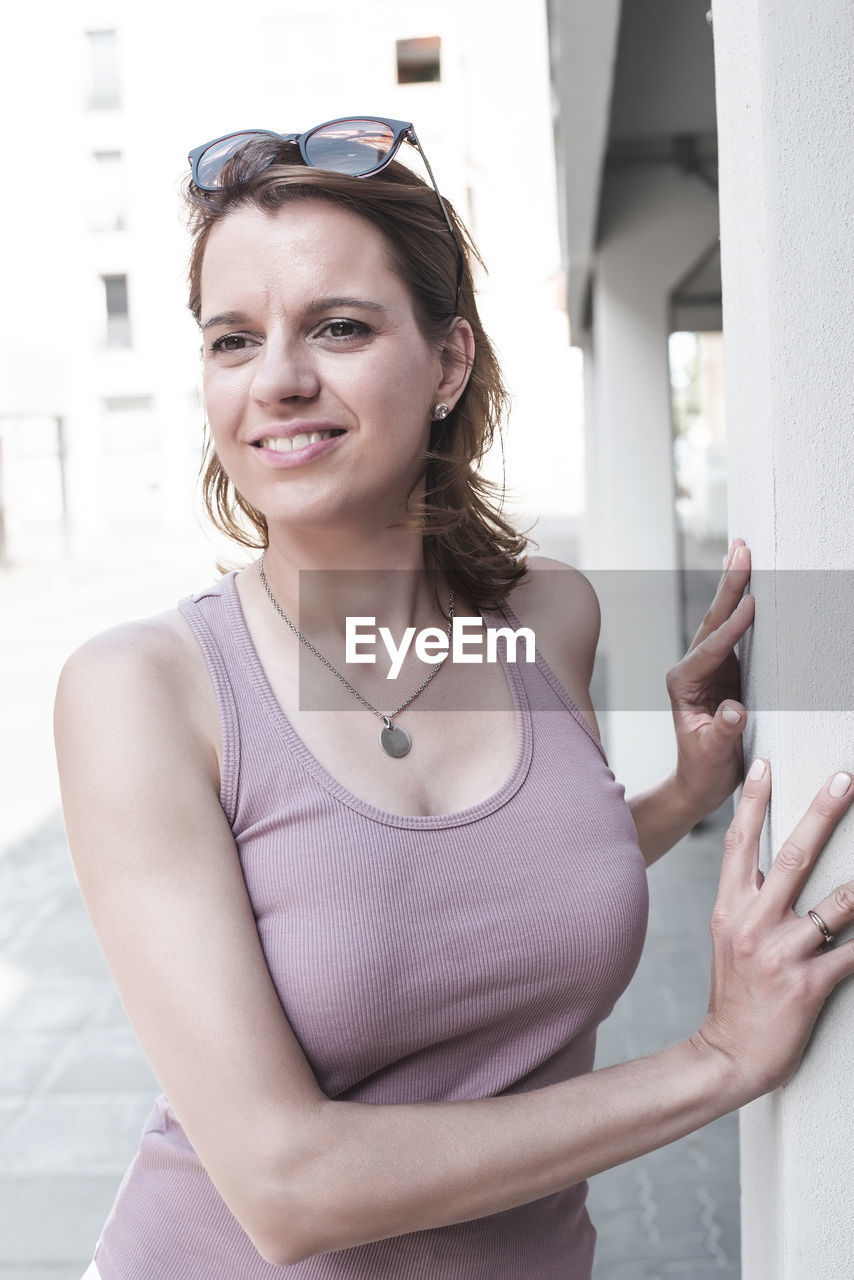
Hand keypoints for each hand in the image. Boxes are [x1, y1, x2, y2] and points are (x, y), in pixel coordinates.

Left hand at [665, 538, 753, 818]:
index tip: (752, 605)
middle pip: (712, 620)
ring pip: (721, 618)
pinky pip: (734, 630)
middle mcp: (690, 668)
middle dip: (729, 585)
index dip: (732, 629)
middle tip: (742, 550)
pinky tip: (750, 584)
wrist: (699, 782)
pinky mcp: (723, 668)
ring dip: (734, 585)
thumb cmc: (704, 770)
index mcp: (682, 684)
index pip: (710, 651)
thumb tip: (735, 710)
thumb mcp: (712, 755)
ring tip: (742, 552)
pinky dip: (742, 604)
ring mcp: (707, 666)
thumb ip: (722, 732)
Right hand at [692, 760, 853, 1097]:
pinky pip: (853, 953)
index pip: (738, 843)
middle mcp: (752, 924)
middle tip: (844, 780)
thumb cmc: (735, 993)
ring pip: (834, 905)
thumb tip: (770, 862)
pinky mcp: (807, 986)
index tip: (763, 765)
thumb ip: (749, 898)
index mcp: (730, 908)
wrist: (728, 1054)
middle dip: (822, 814)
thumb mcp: (730, 936)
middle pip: (791, 857)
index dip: (752, 802)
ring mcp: (780, 954)